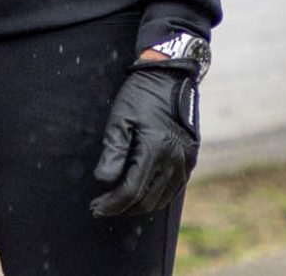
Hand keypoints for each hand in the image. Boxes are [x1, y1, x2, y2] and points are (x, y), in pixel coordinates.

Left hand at [90, 58, 198, 217]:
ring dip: (139, 205)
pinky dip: (157, 197)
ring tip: (119, 202)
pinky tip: (142, 192)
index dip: (112, 203)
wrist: (171, 77)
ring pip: (162, 199)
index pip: (131, 191)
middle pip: (147, 200)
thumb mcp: (120, 118)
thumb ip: (113, 151)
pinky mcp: (190, 158)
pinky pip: (174, 189)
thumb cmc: (141, 95)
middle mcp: (174, 161)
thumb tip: (104, 181)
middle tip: (102, 206)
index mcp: (155, 150)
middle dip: (122, 208)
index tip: (95, 206)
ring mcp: (185, 161)